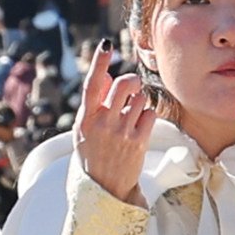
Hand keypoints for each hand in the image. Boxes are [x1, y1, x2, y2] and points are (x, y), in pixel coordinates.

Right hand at [73, 48, 159, 208]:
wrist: (104, 188)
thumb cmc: (93, 154)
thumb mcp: (85, 129)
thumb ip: (97, 104)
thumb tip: (111, 80)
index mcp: (86, 118)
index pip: (92, 84)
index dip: (99, 63)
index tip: (105, 45)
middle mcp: (103, 122)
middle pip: (125, 84)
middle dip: (132, 81)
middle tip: (132, 87)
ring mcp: (121, 131)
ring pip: (140, 98)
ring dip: (139, 102)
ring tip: (131, 116)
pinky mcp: (138, 141)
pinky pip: (149, 113)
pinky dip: (146, 116)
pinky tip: (139, 127)